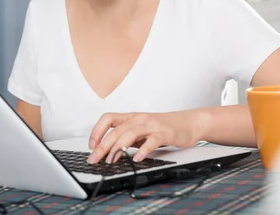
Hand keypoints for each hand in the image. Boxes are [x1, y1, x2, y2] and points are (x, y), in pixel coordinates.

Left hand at [86, 112, 205, 163]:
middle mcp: (139, 119)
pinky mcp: (165, 133)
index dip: (97, 131)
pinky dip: (143, 150)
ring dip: (118, 147)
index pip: (108, 118)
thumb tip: (108, 151)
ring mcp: (152, 125)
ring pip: (130, 133)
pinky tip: (138, 158)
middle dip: (103, 146)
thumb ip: (127, 138)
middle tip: (95, 159)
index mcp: (131, 117)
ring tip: (111, 160)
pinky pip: (152, 141)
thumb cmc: (162, 128)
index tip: (91, 146)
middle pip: (116, 130)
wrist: (188, 123)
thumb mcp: (140, 131)